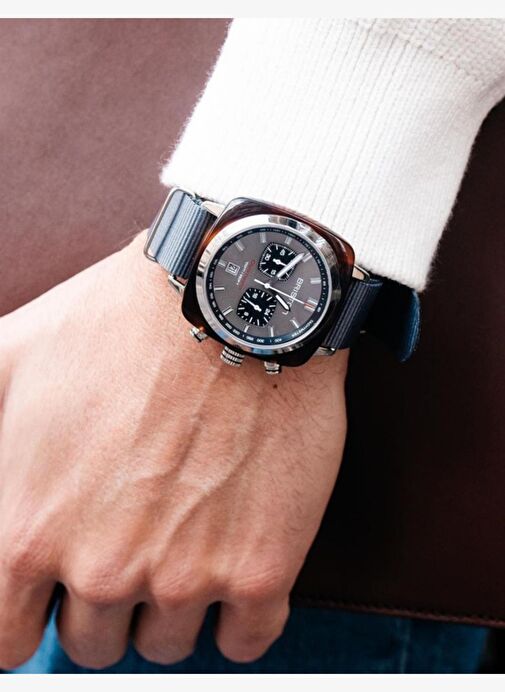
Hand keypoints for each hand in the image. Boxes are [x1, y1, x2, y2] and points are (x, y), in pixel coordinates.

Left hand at [0, 232, 348, 669]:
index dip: (30, 614)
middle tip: (133, 535)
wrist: (234, 304)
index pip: (9, 639)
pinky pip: (245, 641)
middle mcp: (104, 567)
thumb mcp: (12, 356)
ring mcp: (188, 575)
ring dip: (172, 602)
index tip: (55, 591)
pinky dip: (239, 616)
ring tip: (186, 533)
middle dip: (105, 599)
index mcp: (30, 530)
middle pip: (94, 642)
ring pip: (166, 644)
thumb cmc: (125, 323)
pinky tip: (235, 564)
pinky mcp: (262, 568)